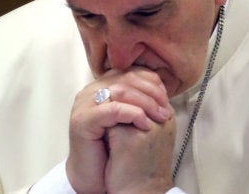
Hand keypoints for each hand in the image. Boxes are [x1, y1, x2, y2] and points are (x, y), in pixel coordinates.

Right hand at [66, 67, 172, 193]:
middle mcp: (90, 91)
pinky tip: (146, 125)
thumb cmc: (113, 149)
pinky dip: (133, 114)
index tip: (167, 99)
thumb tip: (164, 88)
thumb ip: (139, 100)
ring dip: (146, 103)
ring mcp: (83, 104)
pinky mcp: (82, 119)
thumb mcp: (130, 119)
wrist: (95, 177)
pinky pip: (113, 109)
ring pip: (121, 91)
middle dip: (152, 92)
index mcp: (101, 86)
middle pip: (126, 78)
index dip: (152, 82)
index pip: (130, 72)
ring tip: (161, 118)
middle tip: (166, 110)